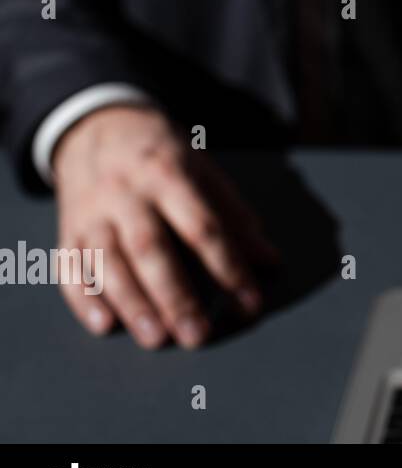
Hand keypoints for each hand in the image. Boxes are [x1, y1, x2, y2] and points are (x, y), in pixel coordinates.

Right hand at [52, 104, 277, 348]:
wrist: (99, 128)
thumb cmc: (162, 157)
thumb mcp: (204, 171)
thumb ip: (235, 216)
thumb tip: (268, 261)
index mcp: (169, 174)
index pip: (202, 227)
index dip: (228, 267)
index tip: (249, 302)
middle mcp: (127, 193)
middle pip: (150, 249)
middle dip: (175, 296)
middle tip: (196, 336)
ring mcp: (92, 212)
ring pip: (108, 262)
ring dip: (132, 305)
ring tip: (156, 339)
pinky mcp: (68, 229)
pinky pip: (70, 267)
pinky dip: (84, 298)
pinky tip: (104, 325)